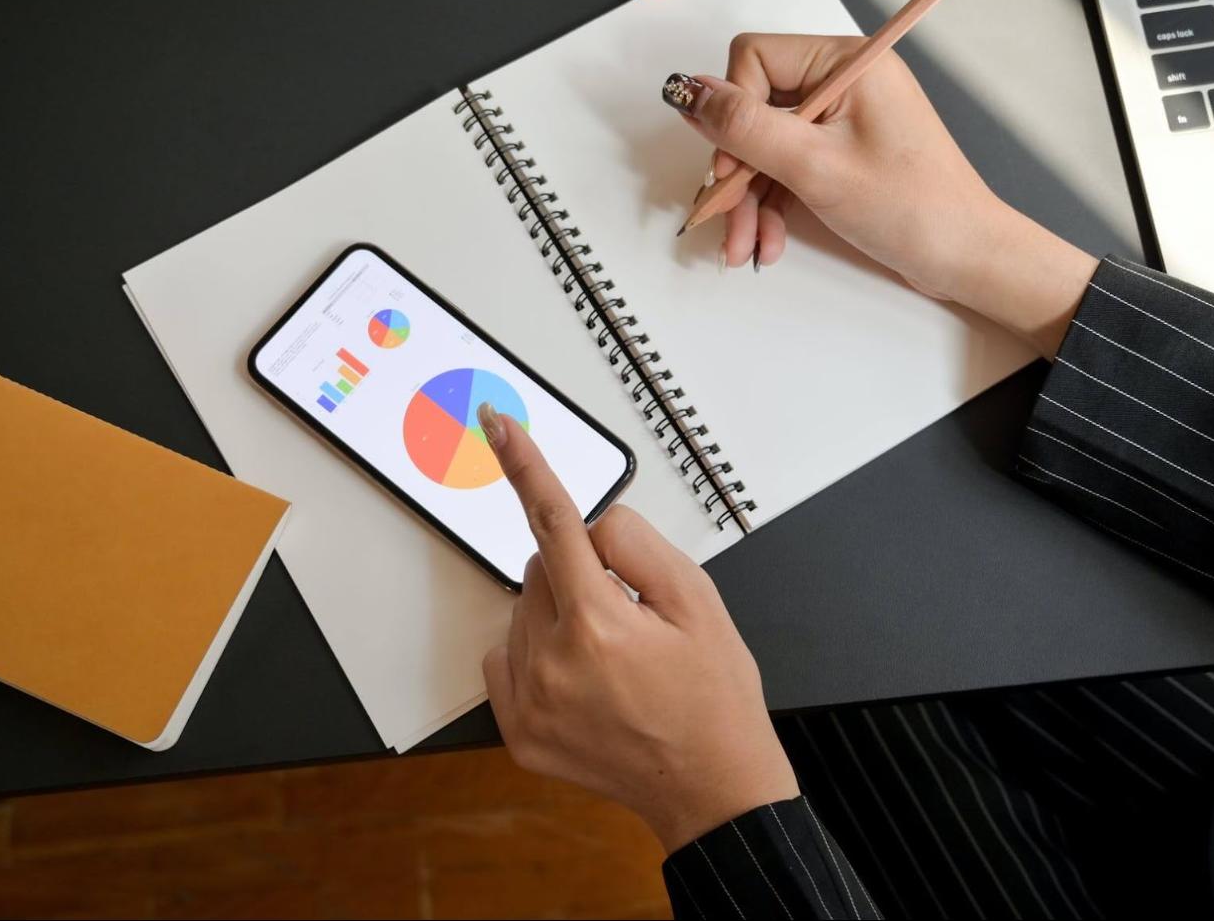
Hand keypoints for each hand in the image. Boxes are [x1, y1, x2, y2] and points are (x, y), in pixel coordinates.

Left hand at [476, 402, 797, 852]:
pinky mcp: (520, 733)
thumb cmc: (713, 696)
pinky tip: (585, 680)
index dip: (526, 467)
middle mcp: (553, 663)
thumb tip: (592, 528)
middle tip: (631, 615)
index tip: (500, 427)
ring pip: (524, 613)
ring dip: (559, 615)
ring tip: (615, 658)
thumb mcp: (700, 602)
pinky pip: (506, 659)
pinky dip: (537, 655)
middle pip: (541, 569)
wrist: (712, 786)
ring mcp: (531, 703)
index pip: (554, 524)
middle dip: (579, 573)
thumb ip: (639, 548)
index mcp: (599, 624)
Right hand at [673, 33, 1096, 360]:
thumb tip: (689, 90)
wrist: (966, 258)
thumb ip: (746, 127)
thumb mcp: (815, 166)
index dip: (731, 111)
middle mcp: (844, 80)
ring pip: (766, 146)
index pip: (754, 59)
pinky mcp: (843, 153)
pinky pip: (788, 168)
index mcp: (847, 61)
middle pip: (756, 108)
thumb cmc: (913, 207)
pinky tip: (766, 242)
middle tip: (725, 218)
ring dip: (749, 199)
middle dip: (736, 170)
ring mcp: (844, 119)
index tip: (727, 168)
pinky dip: (772, 205)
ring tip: (744, 247)